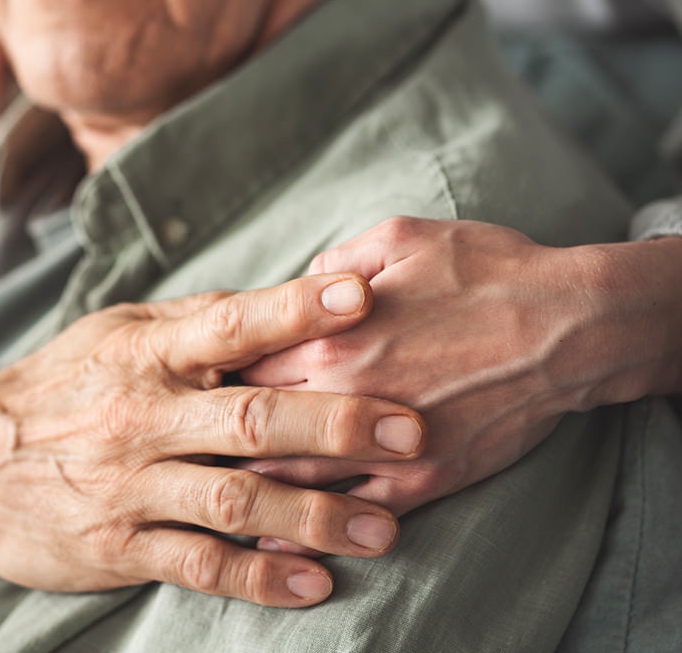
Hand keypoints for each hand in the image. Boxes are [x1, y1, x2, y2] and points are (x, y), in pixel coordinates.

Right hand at [0, 275, 426, 642]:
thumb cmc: (59, 386)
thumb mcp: (113, 333)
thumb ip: (194, 321)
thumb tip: (283, 299)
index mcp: (145, 353)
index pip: (230, 323)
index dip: (297, 308)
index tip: (364, 297)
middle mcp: (140, 416)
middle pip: (250, 418)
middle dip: (336, 423)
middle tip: (413, 432)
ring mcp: (129, 485)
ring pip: (236, 500)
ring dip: (316, 514)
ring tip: (388, 528)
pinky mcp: (119, 546)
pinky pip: (200, 565)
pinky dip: (259, 578)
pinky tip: (315, 583)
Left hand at [241, 217, 681, 541]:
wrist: (571, 326)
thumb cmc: (486, 271)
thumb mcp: (399, 239)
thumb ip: (333, 265)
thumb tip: (297, 288)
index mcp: (329, 332)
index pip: (241, 364)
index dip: (217, 377)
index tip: (204, 385)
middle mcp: (345, 392)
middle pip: (255, 424)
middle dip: (222, 432)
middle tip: (203, 438)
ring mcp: (383, 442)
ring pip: (292, 477)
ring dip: (252, 485)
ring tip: (220, 488)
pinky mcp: (423, 479)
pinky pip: (353, 512)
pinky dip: (311, 528)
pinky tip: (281, 536)